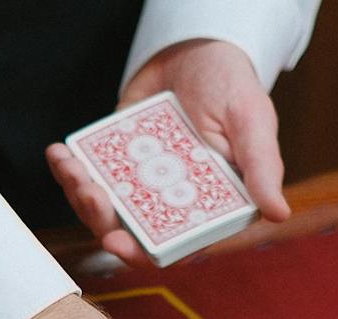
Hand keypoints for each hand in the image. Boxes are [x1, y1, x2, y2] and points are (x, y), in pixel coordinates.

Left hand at [44, 39, 288, 267]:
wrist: (196, 47)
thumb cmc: (232, 84)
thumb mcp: (252, 122)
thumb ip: (261, 168)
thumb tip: (278, 213)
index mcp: (207, 205)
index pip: (172, 244)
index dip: (142, 252)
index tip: (115, 242)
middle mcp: (171, 201)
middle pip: (129, 231)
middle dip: (100, 219)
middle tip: (88, 193)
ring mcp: (139, 183)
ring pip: (102, 208)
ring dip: (79, 195)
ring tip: (71, 167)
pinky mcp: (114, 162)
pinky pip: (87, 176)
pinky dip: (67, 171)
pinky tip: (59, 154)